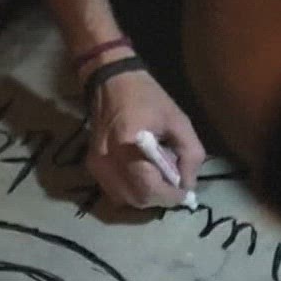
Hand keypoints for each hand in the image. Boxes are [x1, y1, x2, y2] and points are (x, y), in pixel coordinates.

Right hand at [87, 66, 204, 208]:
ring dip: (146, 196)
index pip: (149, 188)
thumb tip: (187, 185)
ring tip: (159, 179)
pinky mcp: (91, 165)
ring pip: (124, 199)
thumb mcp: (178, 120)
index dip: (170, 196)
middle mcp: (106, 160)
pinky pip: (114, 191)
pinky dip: (132, 191)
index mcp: (127, 145)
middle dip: (159, 198)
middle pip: (136, 199)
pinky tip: (143, 175)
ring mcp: (95, 165)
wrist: (110, 81)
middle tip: (174, 185)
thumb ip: (189, 154)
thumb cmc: (146, 97)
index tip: (186, 193)